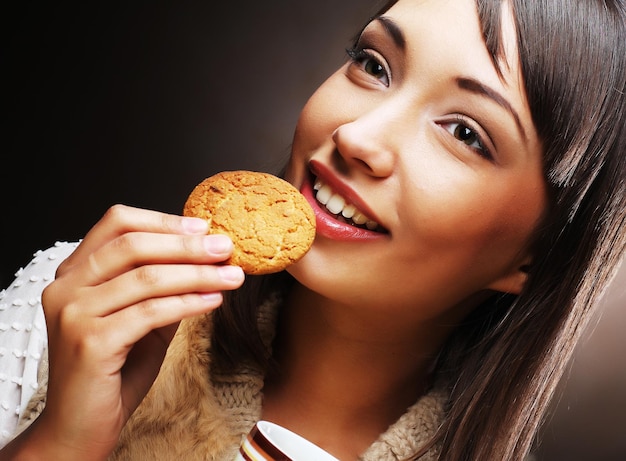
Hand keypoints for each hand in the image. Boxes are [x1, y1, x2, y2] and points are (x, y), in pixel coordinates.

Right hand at [5, 205, 243, 459]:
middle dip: (187, 245)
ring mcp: (73, 313)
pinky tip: (214, 300)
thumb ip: (163, 287)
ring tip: (233, 275)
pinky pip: (151, 312)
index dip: (163, 220)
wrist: (81, 426)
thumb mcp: (141, 319)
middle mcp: (66, 287)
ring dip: (198, 274)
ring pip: (147, 277)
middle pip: (134, 245)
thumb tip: (205, 259)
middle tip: (226, 247)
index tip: (203, 227)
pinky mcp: (90, 342)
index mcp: (74, 272)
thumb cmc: (113, 371)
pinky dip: (188, 302)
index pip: (116, 223)